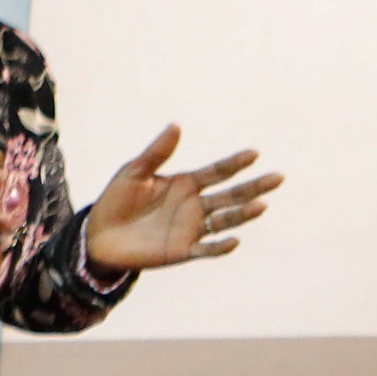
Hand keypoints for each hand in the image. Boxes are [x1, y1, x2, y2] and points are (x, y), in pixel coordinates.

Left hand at [81, 125, 281, 273]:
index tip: (254, 154)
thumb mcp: (134, 172)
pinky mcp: (183, 250)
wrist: (98, 235)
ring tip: (262, 205)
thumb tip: (176, 125)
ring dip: (243, 214)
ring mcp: (192, 228)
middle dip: (254, 187)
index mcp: (186, 183)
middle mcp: (195, 205)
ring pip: (225, 220)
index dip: (235, 163)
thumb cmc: (117, 200)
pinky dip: (220, 246)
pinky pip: (207, 249)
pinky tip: (234, 240)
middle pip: (231, 195)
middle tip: (278, 178)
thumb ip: (157, 153)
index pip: (217, 172)